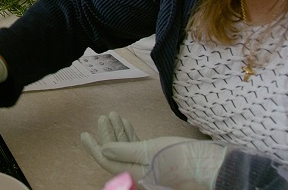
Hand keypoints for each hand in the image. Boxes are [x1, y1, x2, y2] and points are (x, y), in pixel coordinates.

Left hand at [81, 111, 200, 180]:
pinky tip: (126, 122)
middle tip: (102, 118)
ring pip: (126, 147)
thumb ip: (125, 150)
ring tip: (112, 115)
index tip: (84, 134)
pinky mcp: (155, 157)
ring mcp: (147, 164)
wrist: (204, 162)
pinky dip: (130, 134)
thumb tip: (103, 150)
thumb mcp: (148, 150)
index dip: (94, 148)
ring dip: (118, 131)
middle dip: (107, 135)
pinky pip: (137, 146)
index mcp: (134, 173)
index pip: (108, 161)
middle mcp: (138, 171)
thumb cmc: (177, 157)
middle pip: (116, 153)